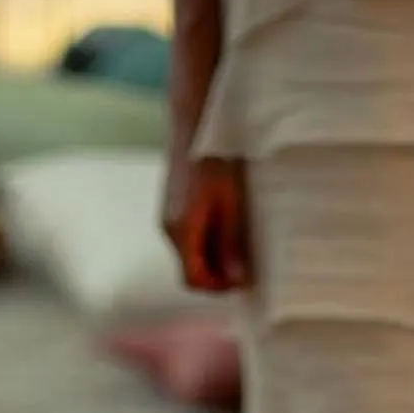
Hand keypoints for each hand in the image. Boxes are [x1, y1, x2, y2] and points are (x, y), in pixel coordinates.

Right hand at [164, 150, 250, 292]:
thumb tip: (236, 279)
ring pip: (191, 255)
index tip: (242, 281)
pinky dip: (207, 242)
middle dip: (217, 274)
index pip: (193, 279)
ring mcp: (168, 220)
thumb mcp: (231, 204)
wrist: (194, 125)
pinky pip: (189, 238)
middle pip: (191, 270)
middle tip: (245, 267)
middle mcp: (169, 230)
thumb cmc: (215, 159)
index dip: (218, 287)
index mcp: (182, 231)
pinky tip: (226, 227)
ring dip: (214, 258)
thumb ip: (231, 244)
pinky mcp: (172, 210)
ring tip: (239, 245)